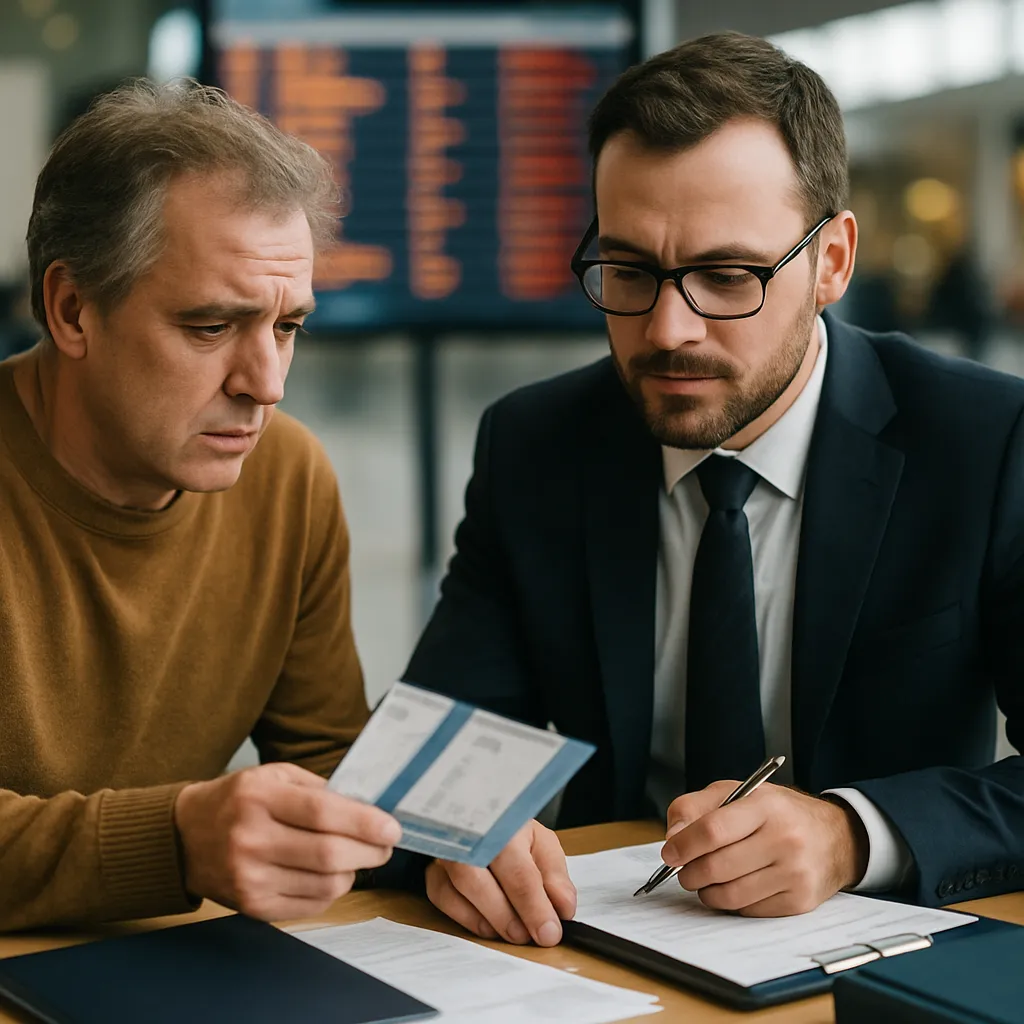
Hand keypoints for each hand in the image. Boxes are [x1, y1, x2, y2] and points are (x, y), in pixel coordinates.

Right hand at [173, 762, 400, 919]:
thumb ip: (319, 789)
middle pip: (328, 854)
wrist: (185, 837)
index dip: (364, 822)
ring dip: (353, 871)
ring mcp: (250, 878)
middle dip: (369, 851)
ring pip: (324, 884)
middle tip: (386, 845)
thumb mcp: (273, 776)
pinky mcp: (252, 907)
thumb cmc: (238, 800)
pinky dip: (332, 891)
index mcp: (258, 798)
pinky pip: (311, 905)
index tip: (392, 827)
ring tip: (357, 856)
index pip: (322, 813)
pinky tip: (332, 874)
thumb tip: (368, 807)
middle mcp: (251, 839)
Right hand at [425, 820, 575, 945]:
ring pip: (456, 888)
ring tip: (512, 933)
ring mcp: (447, 850)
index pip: (519, 870)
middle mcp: (470, 833)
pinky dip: (465, 918)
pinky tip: (487, 925)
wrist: (481, 821)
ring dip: (487, 919)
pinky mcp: (433, 869)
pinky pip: (441, 897)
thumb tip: (562, 909)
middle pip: (480, 877)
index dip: (535, 907)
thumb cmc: (514, 835)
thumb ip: (555, 877)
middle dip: (506, 915)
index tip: (549, 933)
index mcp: (505, 824)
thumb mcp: (543, 846)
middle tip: (527, 937)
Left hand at [662, 782, 868, 915]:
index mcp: (765, 805)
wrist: (834, 837)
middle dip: (689, 873)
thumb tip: (672, 839)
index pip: (713, 830)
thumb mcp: (736, 793)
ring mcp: (794, 873)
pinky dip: (731, 903)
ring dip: (707, 892)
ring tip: (705, 880)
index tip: (669, 854)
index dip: (684, 845)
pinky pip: (748, 910)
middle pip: (717, 867)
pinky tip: (734, 887)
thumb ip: (695, 807)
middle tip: (683, 871)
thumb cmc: (776, 813)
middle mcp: (784, 839)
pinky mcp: (800, 901)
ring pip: (730, 895)